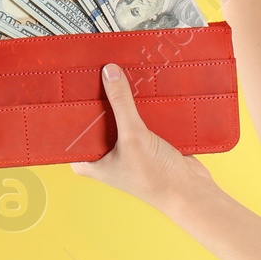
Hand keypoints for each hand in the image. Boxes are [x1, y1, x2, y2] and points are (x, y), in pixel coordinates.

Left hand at [70, 62, 214, 209]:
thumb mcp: (132, 137)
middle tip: (94, 69)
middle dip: (98, 97)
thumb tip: (109, 72)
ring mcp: (124, 146)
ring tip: (115, 70)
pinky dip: (139, 103)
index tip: (71, 82)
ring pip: (117, 115)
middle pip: (95, 118)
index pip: (70, 130)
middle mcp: (103, 154)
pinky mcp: (143, 140)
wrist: (190, 190)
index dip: (70, 108)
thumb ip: (120, 104)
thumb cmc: (154, 178)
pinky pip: (137, 116)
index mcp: (88, 161)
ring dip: (120, 98)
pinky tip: (139, 84)